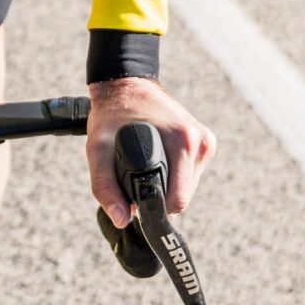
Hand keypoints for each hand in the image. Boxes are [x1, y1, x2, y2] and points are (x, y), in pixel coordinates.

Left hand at [86, 77, 213, 227]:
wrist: (125, 84)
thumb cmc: (111, 115)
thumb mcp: (98, 149)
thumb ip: (104, 186)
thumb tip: (122, 220)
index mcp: (182, 141)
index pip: (178, 199)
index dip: (154, 207)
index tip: (135, 201)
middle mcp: (200, 140)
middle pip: (184, 196)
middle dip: (160, 197)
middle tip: (135, 179)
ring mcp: (206, 140)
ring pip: (189, 187)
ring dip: (169, 186)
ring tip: (147, 166)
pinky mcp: (206, 141)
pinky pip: (192, 174)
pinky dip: (175, 175)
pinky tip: (159, 160)